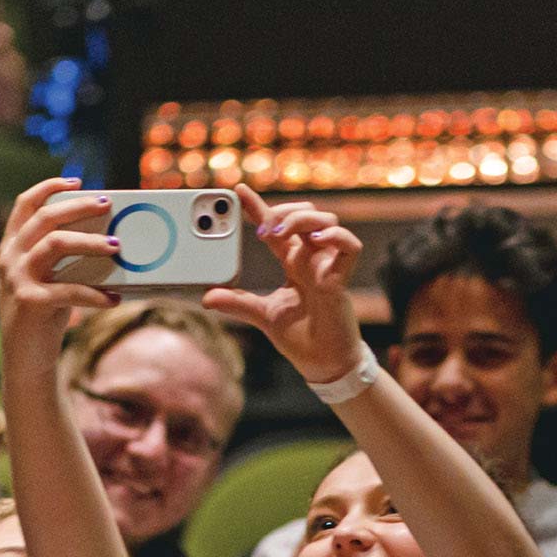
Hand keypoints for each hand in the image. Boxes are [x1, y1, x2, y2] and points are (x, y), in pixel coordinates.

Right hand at [0, 180, 121, 349]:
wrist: (25, 358)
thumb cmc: (43, 315)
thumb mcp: (48, 279)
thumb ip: (61, 257)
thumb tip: (105, 237)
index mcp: (12, 247)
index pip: (25, 204)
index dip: (49, 187)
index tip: (77, 181)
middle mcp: (10, 258)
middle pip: (44, 217)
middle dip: (78, 206)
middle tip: (107, 205)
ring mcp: (17, 278)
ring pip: (55, 244)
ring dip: (90, 242)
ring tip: (117, 247)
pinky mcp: (30, 302)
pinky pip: (69, 290)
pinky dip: (96, 295)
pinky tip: (114, 299)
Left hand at [203, 185, 365, 382]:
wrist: (322, 364)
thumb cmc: (300, 338)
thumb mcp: (262, 316)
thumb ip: (237, 303)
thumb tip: (206, 297)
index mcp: (293, 263)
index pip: (276, 227)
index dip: (259, 207)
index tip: (239, 192)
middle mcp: (311, 259)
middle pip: (305, 215)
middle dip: (283, 212)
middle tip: (263, 228)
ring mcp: (328, 266)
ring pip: (326, 222)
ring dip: (302, 219)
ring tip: (280, 232)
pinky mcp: (341, 279)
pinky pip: (349, 247)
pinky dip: (336, 237)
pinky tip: (316, 240)